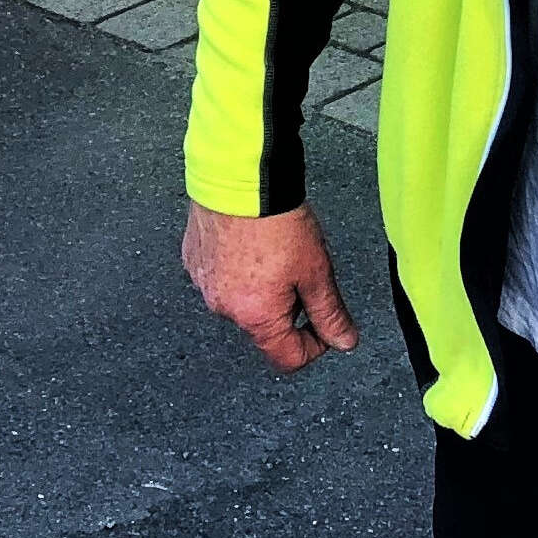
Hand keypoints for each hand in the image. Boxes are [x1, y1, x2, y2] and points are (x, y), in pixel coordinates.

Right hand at [183, 201, 358, 372]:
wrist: (238, 178)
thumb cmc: (275, 220)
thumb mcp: (316, 271)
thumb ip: (330, 313)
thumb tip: (344, 341)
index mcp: (255, 316)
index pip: (288, 358)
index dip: (315, 346)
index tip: (325, 325)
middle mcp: (223, 307)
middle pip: (265, 327)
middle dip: (288, 308)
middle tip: (302, 271)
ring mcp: (204, 284)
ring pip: (242, 301)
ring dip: (262, 287)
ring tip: (275, 250)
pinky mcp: (193, 260)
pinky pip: (221, 277)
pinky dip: (238, 268)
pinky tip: (252, 243)